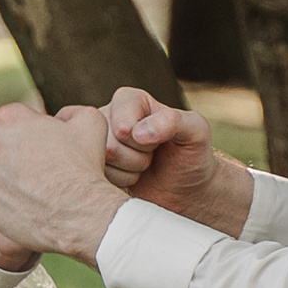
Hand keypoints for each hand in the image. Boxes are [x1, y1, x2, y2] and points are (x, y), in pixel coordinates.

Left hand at [0, 99, 123, 269]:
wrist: (78, 214)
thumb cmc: (83, 170)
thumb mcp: (92, 123)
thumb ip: (72, 112)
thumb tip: (62, 118)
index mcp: (10, 118)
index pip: (11, 120)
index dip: (27, 134)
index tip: (40, 148)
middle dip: (6, 154)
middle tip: (31, 170)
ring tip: (27, 190)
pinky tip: (19, 205)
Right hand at [101, 89, 252, 234]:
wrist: (185, 187)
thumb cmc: (191, 154)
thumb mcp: (196, 132)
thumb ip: (173, 121)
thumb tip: (137, 132)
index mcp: (128, 99)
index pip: (123, 126)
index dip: (144, 142)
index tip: (158, 141)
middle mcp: (106, 116)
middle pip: (109, 147)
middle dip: (136, 159)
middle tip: (151, 156)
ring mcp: (95, 141)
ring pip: (101, 165)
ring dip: (128, 173)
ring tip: (142, 166)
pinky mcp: (92, 164)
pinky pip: (96, 180)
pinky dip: (119, 185)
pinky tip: (130, 178)